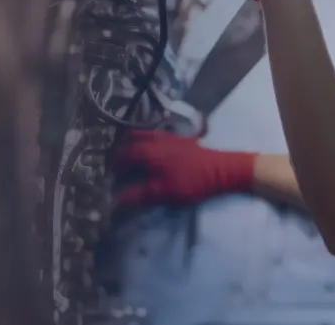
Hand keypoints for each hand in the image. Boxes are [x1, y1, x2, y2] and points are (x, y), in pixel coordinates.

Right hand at [114, 130, 259, 207]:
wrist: (223, 169)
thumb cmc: (192, 181)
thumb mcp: (164, 192)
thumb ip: (139, 195)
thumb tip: (116, 201)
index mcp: (149, 151)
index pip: (124, 154)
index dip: (116, 164)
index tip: (112, 173)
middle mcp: (156, 139)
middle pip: (132, 139)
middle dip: (123, 149)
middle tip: (120, 161)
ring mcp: (170, 136)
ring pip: (145, 134)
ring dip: (136, 142)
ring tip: (134, 154)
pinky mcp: (182, 138)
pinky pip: (159, 134)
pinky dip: (151, 140)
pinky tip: (156, 151)